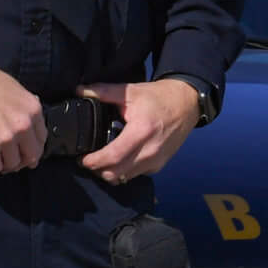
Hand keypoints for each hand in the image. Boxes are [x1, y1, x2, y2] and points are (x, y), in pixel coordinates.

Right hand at [0, 57, 44, 172]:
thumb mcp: (15, 90)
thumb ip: (24, 110)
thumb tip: (28, 125)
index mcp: (33, 110)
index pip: (41, 140)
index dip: (31, 149)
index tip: (24, 152)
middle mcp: (24, 126)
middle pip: (30, 157)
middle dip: (20, 161)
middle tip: (9, 159)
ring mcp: (7, 138)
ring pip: (11, 165)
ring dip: (1, 162)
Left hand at [81, 79, 200, 183]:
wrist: (187, 103)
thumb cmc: (160, 97)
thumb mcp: (131, 91)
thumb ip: (103, 91)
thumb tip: (80, 90)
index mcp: (141, 131)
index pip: (113, 156)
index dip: (94, 161)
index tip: (83, 159)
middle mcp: (150, 150)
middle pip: (116, 173)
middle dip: (98, 170)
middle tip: (88, 161)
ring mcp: (156, 160)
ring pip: (125, 178)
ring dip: (110, 173)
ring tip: (102, 161)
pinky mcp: (160, 164)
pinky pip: (136, 175)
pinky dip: (124, 171)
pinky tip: (120, 160)